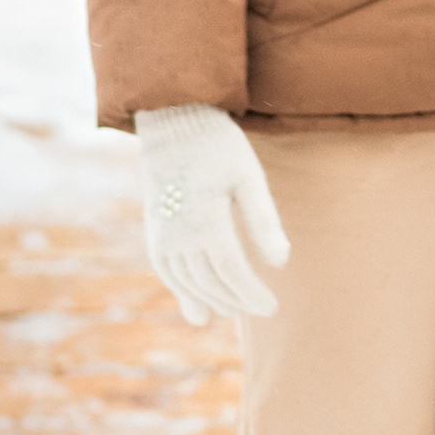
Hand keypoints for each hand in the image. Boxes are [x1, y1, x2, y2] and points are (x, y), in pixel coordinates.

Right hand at [133, 105, 290, 323]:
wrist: (174, 125)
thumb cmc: (220, 148)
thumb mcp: (249, 178)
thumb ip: (264, 221)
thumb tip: (280, 263)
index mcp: (206, 220)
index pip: (233, 271)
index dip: (252, 294)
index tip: (272, 308)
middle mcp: (179, 233)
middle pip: (211, 282)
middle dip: (237, 300)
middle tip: (261, 309)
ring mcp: (162, 235)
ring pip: (188, 282)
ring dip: (212, 301)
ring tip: (234, 310)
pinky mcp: (154, 232)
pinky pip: (168, 272)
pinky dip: (183, 292)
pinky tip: (198, 308)